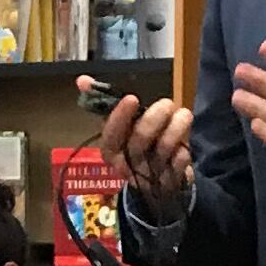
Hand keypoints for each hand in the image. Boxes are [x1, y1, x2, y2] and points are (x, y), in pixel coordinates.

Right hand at [82, 84, 196, 205]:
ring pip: (163, 148)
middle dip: (155, 117)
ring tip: (184, 114)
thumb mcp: (120, 128)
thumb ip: (104, 103)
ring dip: (176, 127)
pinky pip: (180, 162)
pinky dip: (184, 149)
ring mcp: (151, 174)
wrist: (156, 186)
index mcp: (111, 151)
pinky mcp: (172, 180)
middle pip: (140, 139)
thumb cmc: (136, 146)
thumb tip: (81, 80)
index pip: (111, 134)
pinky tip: (185, 143)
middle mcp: (128, 164)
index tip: (132, 98)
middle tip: (167, 103)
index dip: (120, 116)